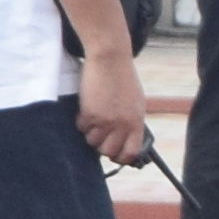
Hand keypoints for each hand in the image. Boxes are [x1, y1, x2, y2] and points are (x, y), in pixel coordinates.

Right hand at [72, 46, 143, 165]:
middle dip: (102, 148)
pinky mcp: (89, 113)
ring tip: (93, 121)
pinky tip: (85, 111)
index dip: (123, 158)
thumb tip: (126, 139)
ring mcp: (105, 120)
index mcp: (137, 122)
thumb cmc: (123, 80)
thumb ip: (132, 122)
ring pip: (92, 141)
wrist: (110, 60)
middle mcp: (122, 124)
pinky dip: (81, 122)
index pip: (132, 151)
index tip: (116, 157)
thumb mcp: (136, 103)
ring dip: (90, 134)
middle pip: (108, 151)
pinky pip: (81, 127)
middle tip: (99, 137)